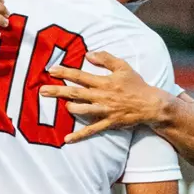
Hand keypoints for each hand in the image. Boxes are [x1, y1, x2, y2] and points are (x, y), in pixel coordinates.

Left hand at [39, 50, 171, 143]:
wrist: (151, 104)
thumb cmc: (136, 84)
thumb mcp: (123, 67)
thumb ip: (106, 59)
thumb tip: (89, 54)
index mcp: (104, 82)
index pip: (80, 76)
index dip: (65, 72)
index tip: (51, 70)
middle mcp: (101, 96)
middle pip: (75, 93)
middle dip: (58, 91)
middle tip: (42, 91)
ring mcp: (104, 110)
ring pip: (82, 110)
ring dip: (70, 109)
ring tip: (62, 106)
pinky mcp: (108, 122)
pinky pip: (91, 130)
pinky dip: (79, 135)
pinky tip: (67, 139)